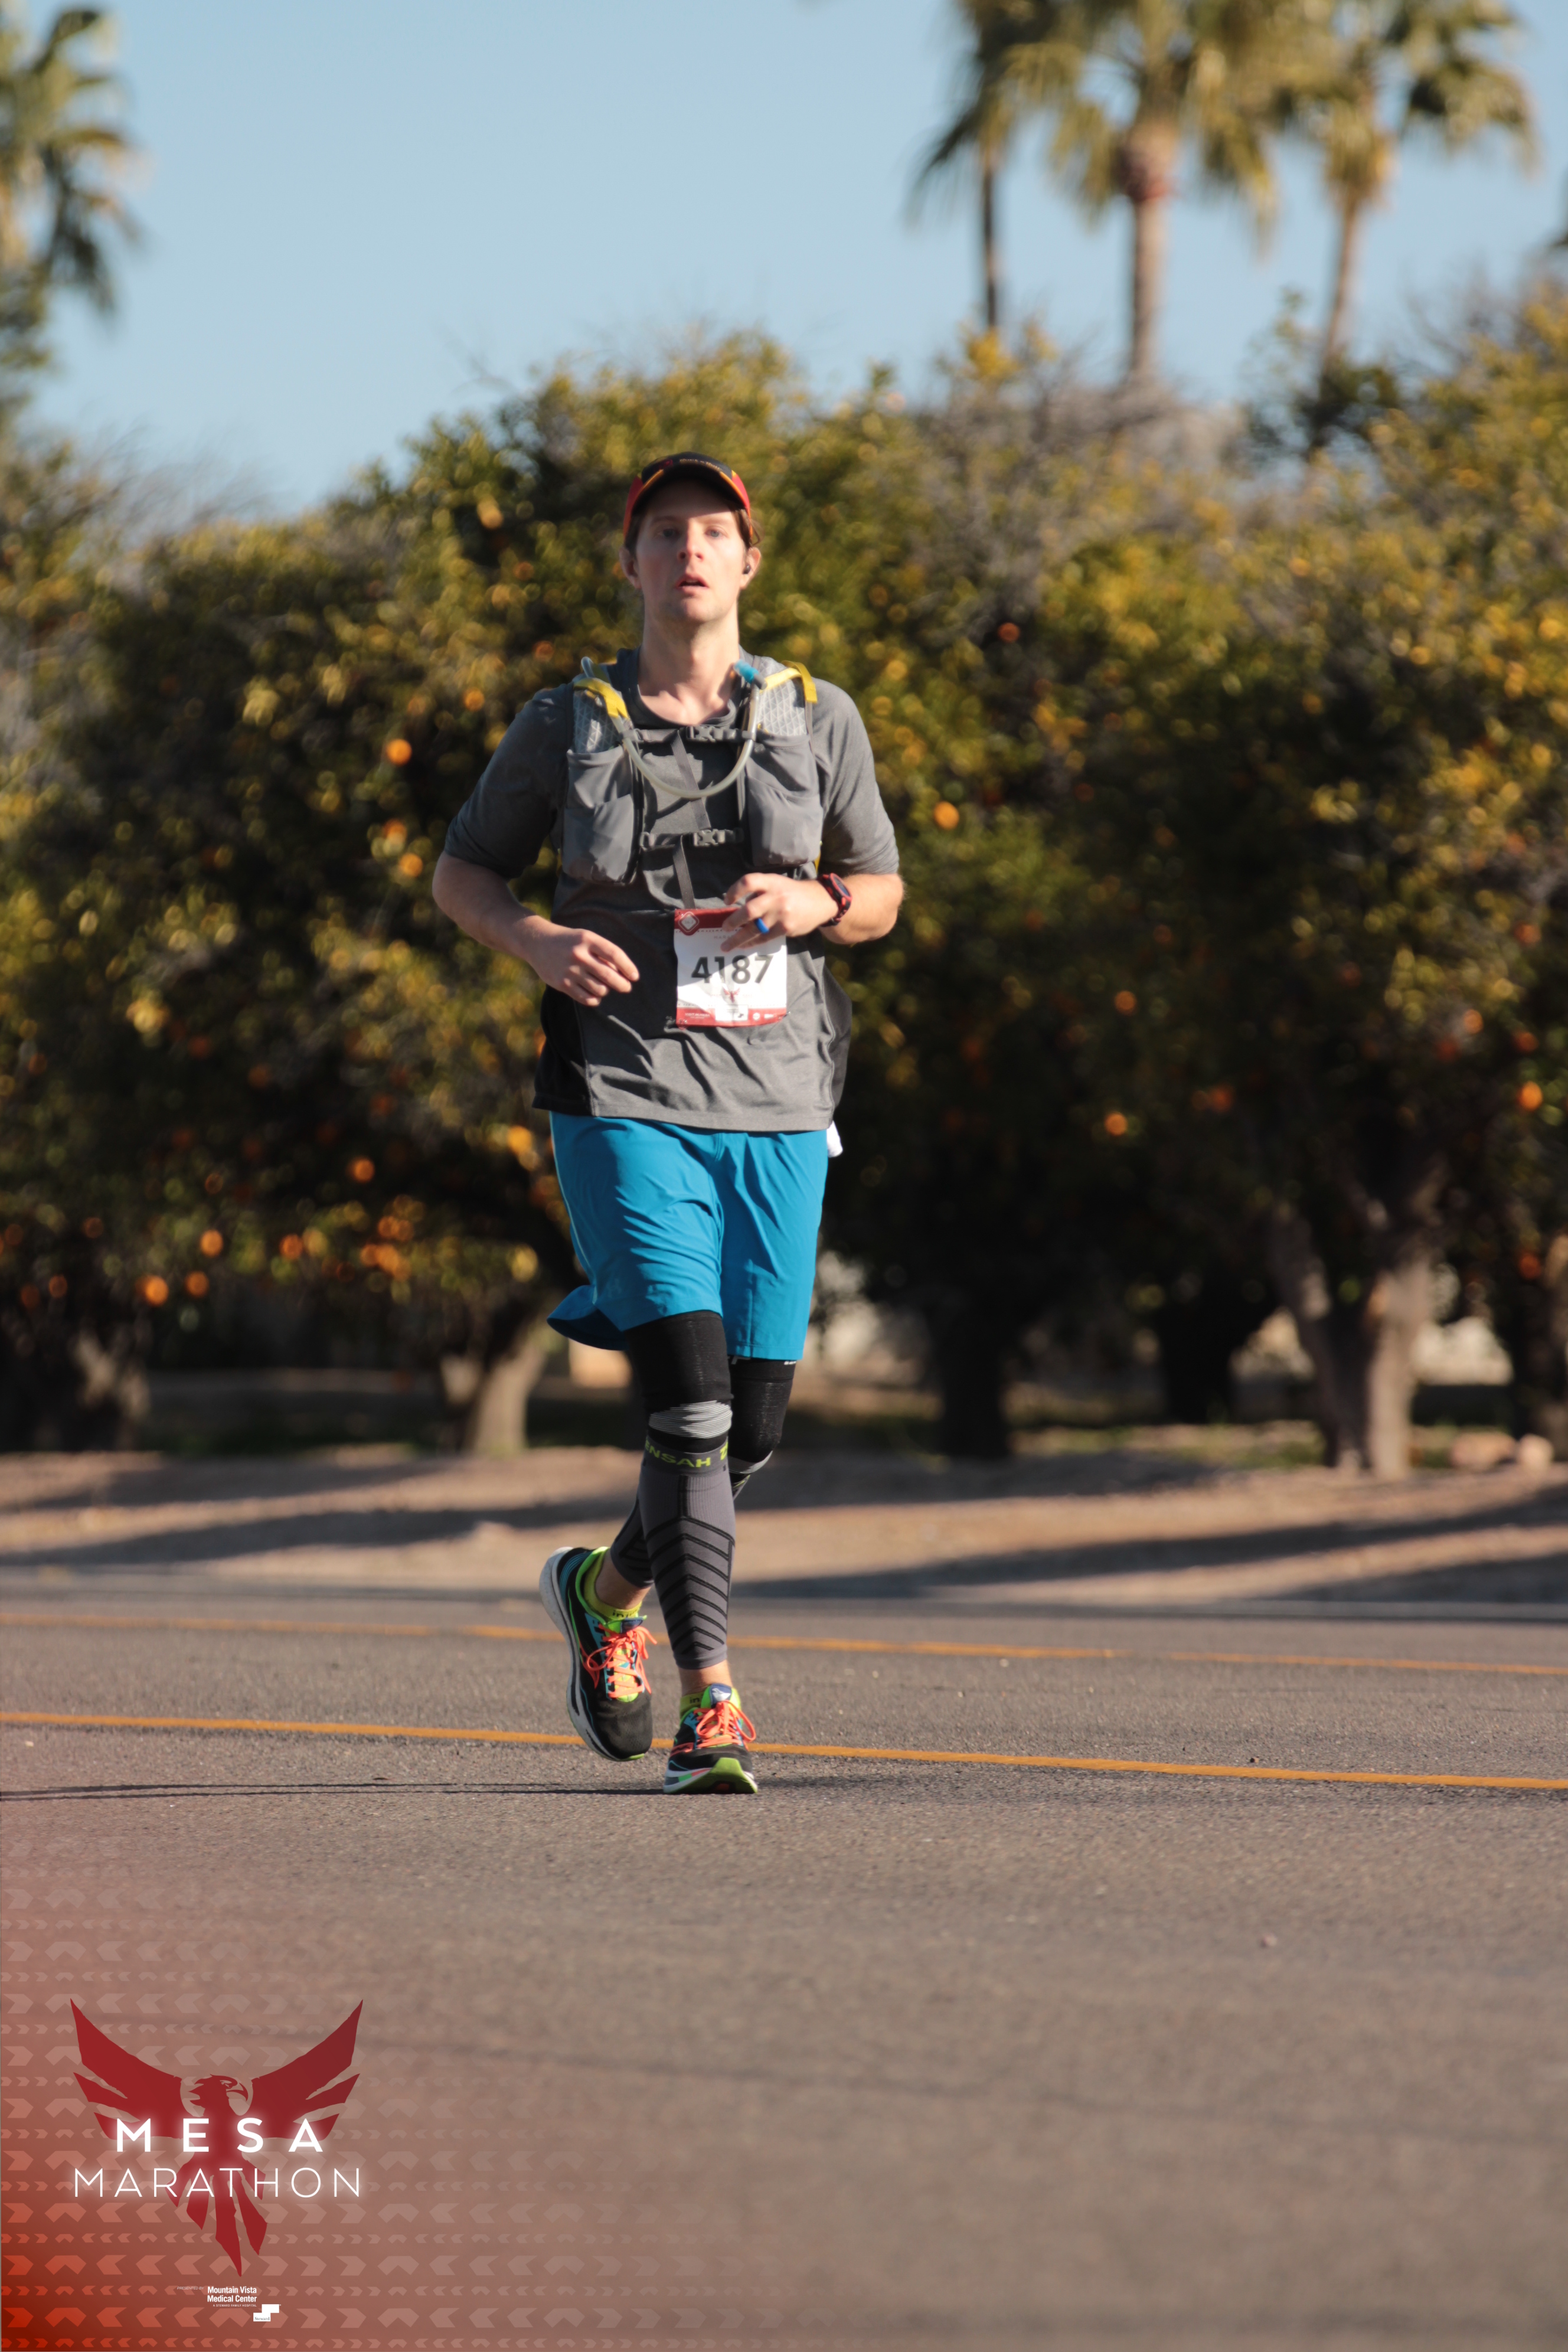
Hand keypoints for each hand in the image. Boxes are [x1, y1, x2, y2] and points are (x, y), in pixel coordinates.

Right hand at [523, 920, 638, 1005]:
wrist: (537, 942)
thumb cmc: (568, 941)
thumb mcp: (585, 938)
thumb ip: (602, 953)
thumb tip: (622, 973)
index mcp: (587, 939)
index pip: (614, 954)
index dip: (628, 967)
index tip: (635, 976)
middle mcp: (578, 954)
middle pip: (609, 975)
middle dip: (622, 984)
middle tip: (626, 987)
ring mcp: (569, 970)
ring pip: (599, 989)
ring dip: (606, 990)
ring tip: (604, 987)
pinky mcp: (562, 984)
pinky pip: (586, 998)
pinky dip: (595, 999)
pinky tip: (595, 995)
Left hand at [718, 873, 835, 950]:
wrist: (820, 902)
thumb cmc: (793, 892)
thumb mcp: (777, 883)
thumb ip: (759, 892)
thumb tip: (739, 909)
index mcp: (771, 882)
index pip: (748, 882)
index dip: (734, 891)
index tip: (726, 901)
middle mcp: (776, 897)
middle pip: (749, 910)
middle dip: (734, 921)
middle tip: (725, 927)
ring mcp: (781, 914)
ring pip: (754, 929)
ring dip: (738, 939)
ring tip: (726, 945)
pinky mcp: (786, 928)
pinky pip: (764, 937)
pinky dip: (752, 942)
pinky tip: (744, 945)